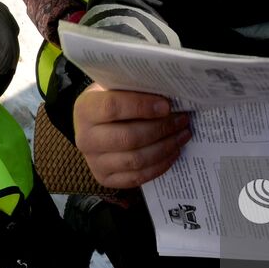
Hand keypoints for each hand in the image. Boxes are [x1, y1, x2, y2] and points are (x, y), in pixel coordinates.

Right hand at [73, 83, 190, 187]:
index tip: (166, 105)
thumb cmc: (111, 101)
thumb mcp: (115, 88)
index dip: (142, 106)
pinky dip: (160, 166)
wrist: (94, 126)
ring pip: (135, 160)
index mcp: (85, 110)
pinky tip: (174, 152)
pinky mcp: (105, 179)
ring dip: (165, 147)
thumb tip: (169, 92)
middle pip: (128, 138)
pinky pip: (137, 177)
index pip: (112, 107)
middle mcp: (85, 138)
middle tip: (183, 120)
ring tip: (183, 134)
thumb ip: (135, 89)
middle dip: (161, 129)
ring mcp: (94, 162)